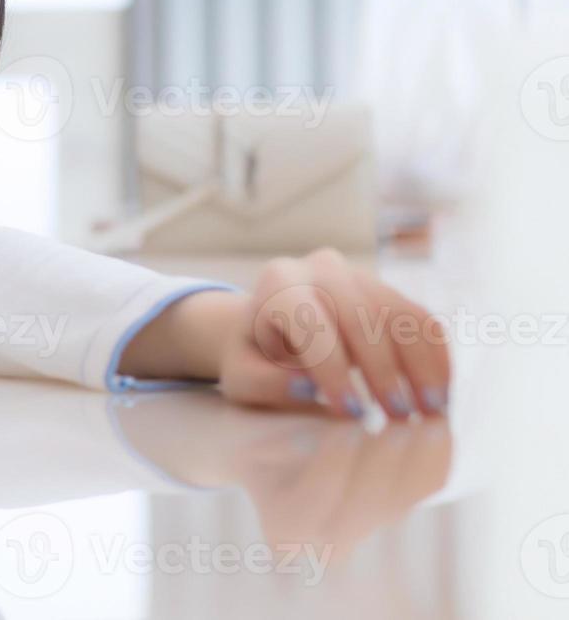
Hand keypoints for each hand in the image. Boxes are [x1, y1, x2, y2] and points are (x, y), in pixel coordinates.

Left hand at [217, 247, 451, 418]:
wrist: (268, 327)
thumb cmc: (253, 357)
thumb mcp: (243, 375)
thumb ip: (266, 382)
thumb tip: (307, 387)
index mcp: (278, 283)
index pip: (311, 322)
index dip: (332, 369)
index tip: (350, 413)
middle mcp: (320, 268)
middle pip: (361, 313)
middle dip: (383, 368)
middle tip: (398, 416)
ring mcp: (359, 274)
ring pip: (399, 313)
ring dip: (420, 365)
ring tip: (430, 412)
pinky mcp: (387, 290)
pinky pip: (420, 318)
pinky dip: (436, 356)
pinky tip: (442, 393)